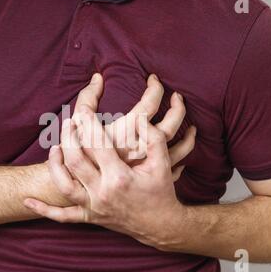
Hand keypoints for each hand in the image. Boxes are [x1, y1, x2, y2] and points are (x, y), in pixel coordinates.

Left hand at [25, 79, 194, 249]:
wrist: (160, 225)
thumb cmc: (160, 191)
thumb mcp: (162, 163)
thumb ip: (152, 138)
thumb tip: (139, 118)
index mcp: (120, 177)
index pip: (97, 144)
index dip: (88, 124)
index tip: (82, 110)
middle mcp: (102, 193)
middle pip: (75, 161)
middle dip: (68, 138)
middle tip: (68, 122)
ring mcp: (94, 207)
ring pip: (64, 185)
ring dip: (54, 164)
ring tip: (55, 146)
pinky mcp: (90, 217)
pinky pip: (62, 217)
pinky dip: (43, 210)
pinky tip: (28, 201)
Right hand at [72, 73, 195, 175]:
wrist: (83, 194)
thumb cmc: (80, 158)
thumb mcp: (79, 126)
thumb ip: (87, 100)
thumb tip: (97, 77)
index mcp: (128, 133)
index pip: (150, 104)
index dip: (155, 88)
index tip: (154, 80)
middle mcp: (143, 149)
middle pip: (171, 124)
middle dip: (177, 106)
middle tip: (178, 96)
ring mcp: (149, 166)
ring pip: (180, 147)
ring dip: (189, 133)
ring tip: (191, 123)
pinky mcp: (150, 179)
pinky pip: (177, 167)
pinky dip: (182, 157)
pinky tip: (182, 148)